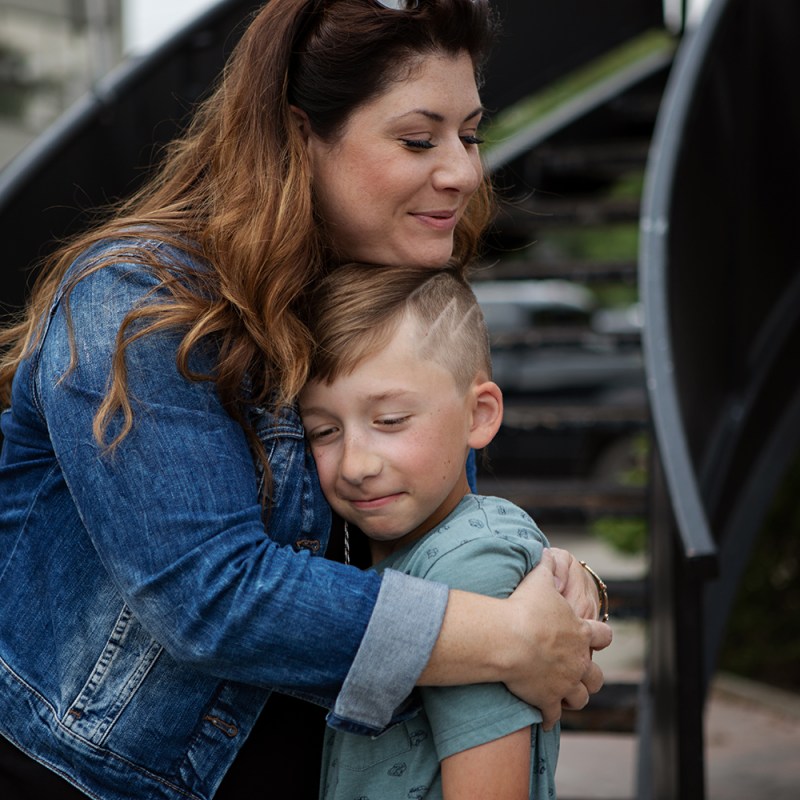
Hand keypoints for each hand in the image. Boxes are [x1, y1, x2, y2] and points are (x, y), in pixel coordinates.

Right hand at [504, 552, 611, 728]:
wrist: (508, 639)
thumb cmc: (525, 607)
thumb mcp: (539, 579)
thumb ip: (547, 567)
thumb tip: (549, 551)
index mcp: (580, 633)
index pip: (604, 636)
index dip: (600, 636)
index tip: (594, 636)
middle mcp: (578, 661)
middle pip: (597, 676)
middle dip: (590, 675)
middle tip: (578, 671)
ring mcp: (564, 683)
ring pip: (581, 698)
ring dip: (574, 697)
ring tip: (564, 695)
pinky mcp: (547, 700)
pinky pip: (552, 715)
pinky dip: (548, 716)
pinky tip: (542, 715)